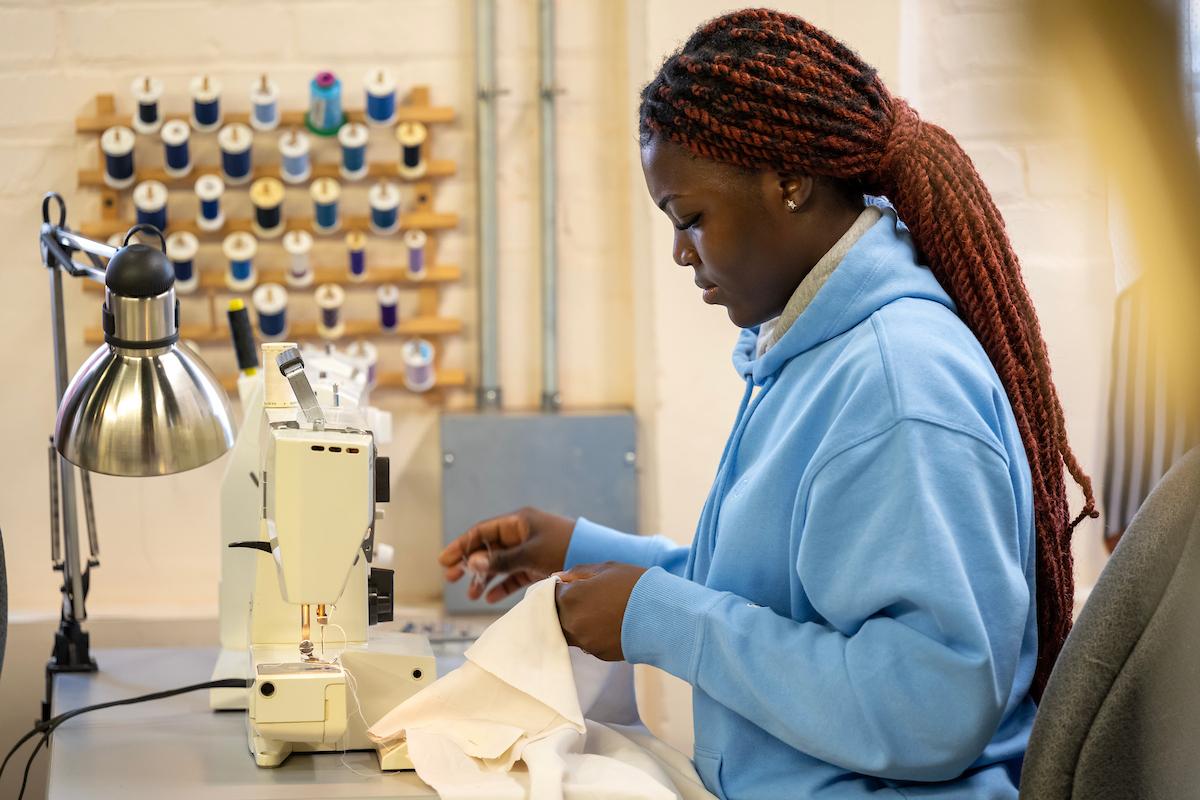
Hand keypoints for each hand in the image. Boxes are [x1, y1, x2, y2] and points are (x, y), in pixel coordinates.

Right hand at [438, 507, 574, 602]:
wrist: (596, 555)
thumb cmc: (565, 547)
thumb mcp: (530, 553)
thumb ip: (500, 560)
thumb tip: (470, 563)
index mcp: (518, 522)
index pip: (482, 532)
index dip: (462, 545)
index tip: (445, 561)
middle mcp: (521, 534)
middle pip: (487, 548)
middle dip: (469, 564)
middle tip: (451, 579)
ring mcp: (529, 550)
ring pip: (499, 564)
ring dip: (484, 578)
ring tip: (471, 595)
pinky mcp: (538, 565)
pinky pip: (514, 575)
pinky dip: (502, 585)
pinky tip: (490, 597)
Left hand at [555, 562, 646, 660]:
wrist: (663, 615)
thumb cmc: (635, 585)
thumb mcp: (606, 569)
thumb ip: (577, 573)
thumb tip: (556, 579)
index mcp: (570, 597)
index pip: (548, 595)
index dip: (557, 589)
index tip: (566, 586)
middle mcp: (572, 622)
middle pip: (554, 616)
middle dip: (564, 607)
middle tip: (582, 599)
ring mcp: (584, 641)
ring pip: (568, 632)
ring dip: (575, 621)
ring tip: (597, 611)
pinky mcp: (597, 654)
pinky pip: (585, 642)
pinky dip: (590, 634)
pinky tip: (608, 624)